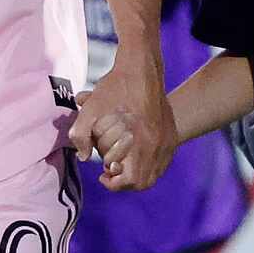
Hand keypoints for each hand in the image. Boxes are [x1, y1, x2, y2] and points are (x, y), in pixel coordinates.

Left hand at [72, 62, 176, 191]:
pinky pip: (162, 161)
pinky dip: (148, 163)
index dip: (114, 183)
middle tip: (110, 169)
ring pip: (154, 173)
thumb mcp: (90, 110)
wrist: (142, 69)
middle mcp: (157, 144)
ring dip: (137, 173)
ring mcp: (167, 141)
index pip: (130, 180)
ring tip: (122, 162)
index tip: (103, 175)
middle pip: (143, 181)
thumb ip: (81, 137)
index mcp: (139, 141)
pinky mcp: (172, 135)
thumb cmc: (115, 89)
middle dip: (124, 181)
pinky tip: (134, 152)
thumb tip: (84, 158)